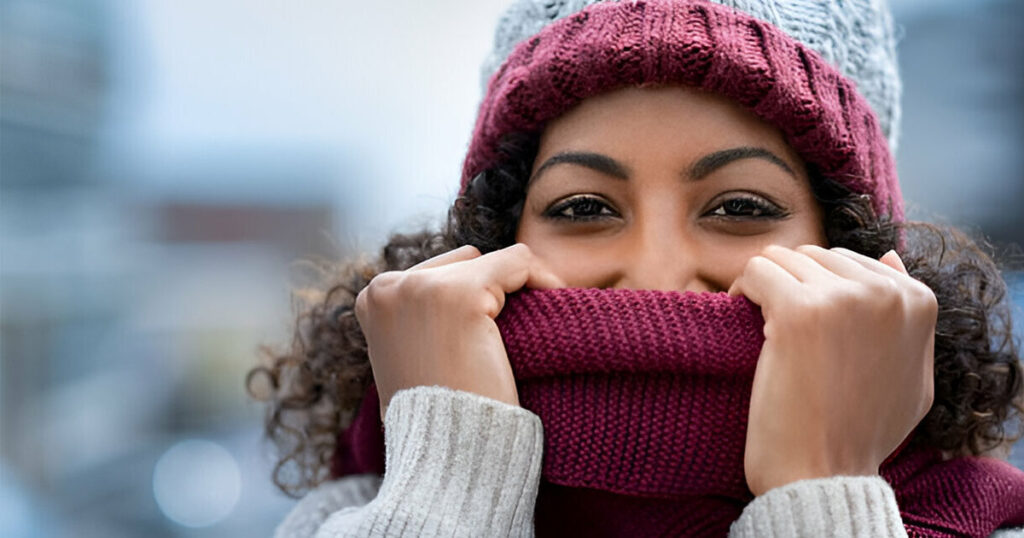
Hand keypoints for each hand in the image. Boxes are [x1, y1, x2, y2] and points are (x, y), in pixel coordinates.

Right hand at [355, 243, 564, 419]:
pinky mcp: (459, 295)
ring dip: (515, 293)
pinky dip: (541, 279)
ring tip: (526, 334)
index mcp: (373, 298)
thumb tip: (451, 303)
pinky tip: (553, 302)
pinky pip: (517, 262)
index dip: (477, 300)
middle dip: (492, 295)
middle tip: (513, 339)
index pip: (440, 272)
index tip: (499, 332)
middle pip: (465, 263)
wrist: (446, 456)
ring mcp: (420, 287)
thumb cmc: (438, 416)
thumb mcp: (413, 357)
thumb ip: (421, 320)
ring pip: (493, 262)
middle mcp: (388, 285)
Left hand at [728, 245, 936, 495]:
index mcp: (917, 301)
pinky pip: (755, 271)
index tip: (804, 326)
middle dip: (790, 285)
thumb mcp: (912, 375)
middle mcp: (885, 293)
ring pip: (781, 259)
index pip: (848, 262)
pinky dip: (740, 290)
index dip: (817, 291)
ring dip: (765, 288)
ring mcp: (842, 299)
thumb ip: (906, 318)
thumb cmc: (862, 432)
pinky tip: (740, 318)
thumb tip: (889, 257)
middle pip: (813, 256)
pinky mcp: (798, 311)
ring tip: (761, 326)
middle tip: (776, 327)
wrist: (824, 473)